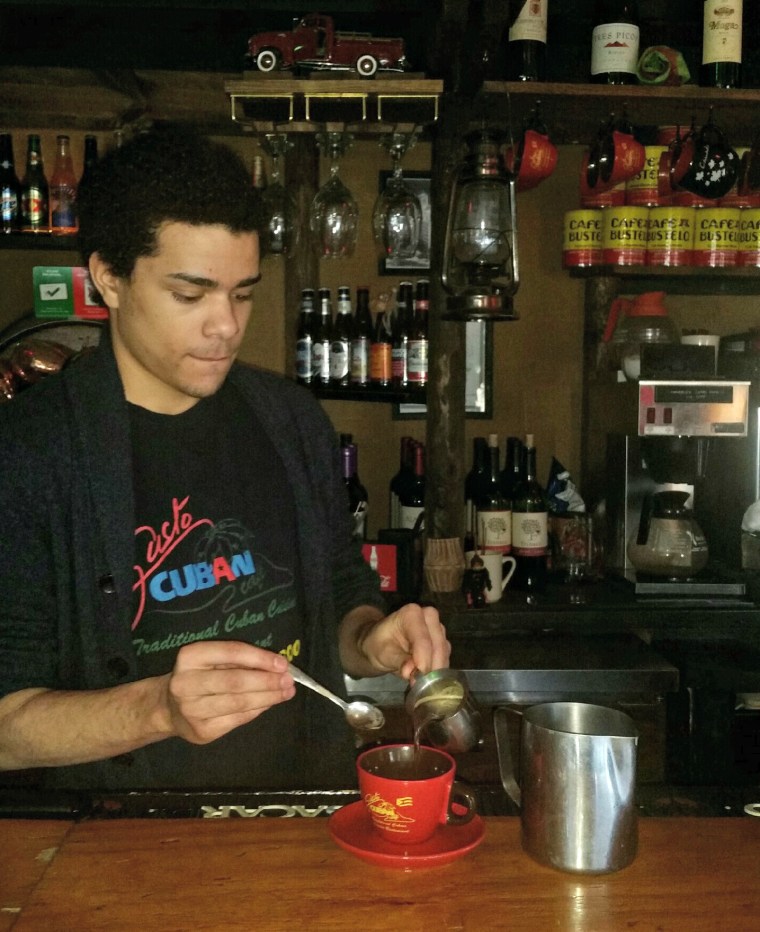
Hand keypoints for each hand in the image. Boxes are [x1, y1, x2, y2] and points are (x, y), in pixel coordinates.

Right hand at [163, 641, 295, 744]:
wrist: (168, 708)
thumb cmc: (199, 676)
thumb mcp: (210, 659)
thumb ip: (238, 659)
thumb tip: (277, 666)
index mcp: (190, 656)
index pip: (231, 653)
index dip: (260, 658)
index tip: (283, 663)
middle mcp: (186, 683)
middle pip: (235, 681)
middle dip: (267, 681)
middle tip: (289, 680)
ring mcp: (192, 710)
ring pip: (239, 703)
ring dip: (268, 697)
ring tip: (286, 692)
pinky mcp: (201, 731)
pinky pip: (238, 719)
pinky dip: (258, 710)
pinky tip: (269, 703)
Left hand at [344, 603, 449, 680]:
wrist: (381, 644)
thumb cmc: (379, 645)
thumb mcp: (384, 653)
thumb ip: (400, 661)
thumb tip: (411, 673)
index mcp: (411, 613)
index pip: (422, 638)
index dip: (422, 659)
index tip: (417, 677)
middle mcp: (429, 616)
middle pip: (438, 645)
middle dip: (430, 667)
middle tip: (418, 684)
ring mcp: (437, 629)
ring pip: (443, 652)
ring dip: (434, 670)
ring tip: (419, 681)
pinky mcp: (442, 642)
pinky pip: (445, 658)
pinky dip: (437, 670)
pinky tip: (425, 678)